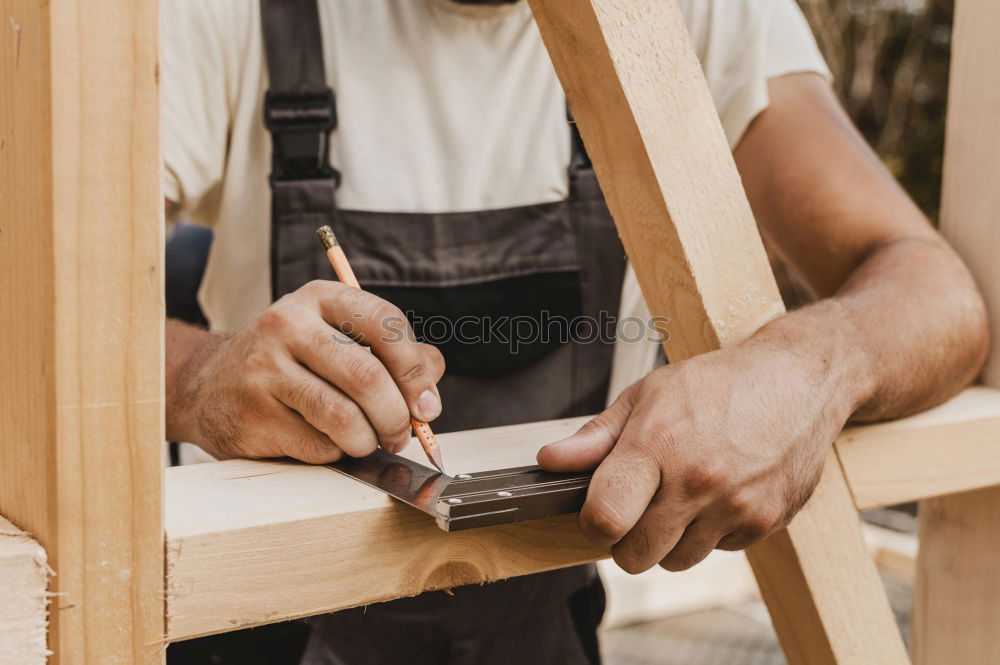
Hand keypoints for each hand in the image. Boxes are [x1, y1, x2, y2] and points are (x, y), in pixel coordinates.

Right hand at [172, 280, 444, 462]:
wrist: (211, 386)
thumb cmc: (294, 364)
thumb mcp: (340, 340)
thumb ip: (396, 357)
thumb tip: (430, 393)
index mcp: (320, 298)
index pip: (385, 322)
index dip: (414, 369)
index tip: (426, 403)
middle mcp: (288, 324)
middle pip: (367, 376)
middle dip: (396, 416)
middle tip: (402, 434)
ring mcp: (264, 369)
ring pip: (344, 417)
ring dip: (368, 441)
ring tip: (367, 442)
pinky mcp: (253, 413)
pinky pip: (318, 445)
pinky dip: (335, 452)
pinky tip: (324, 441)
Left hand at [538, 338, 854, 572]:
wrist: (799, 379)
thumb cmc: (717, 383)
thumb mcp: (648, 395)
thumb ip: (595, 437)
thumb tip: (550, 462)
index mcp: (658, 444)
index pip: (605, 520)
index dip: (593, 523)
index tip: (600, 510)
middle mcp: (697, 480)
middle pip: (636, 556)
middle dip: (628, 539)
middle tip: (639, 507)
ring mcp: (735, 505)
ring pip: (677, 560)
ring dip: (671, 539)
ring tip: (683, 495)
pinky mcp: (767, 521)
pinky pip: (720, 551)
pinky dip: (713, 532)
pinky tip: (721, 493)